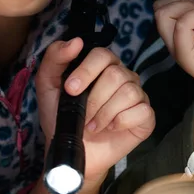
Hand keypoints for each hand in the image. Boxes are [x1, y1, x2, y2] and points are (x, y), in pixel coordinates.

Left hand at [35, 39, 154, 183]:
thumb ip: (55, 59)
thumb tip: (75, 42)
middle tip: (83, 115)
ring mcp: (137, 96)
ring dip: (105, 113)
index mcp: (103, 66)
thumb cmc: (61, 117)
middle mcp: (123, 76)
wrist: (71, 151)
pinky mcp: (146, 117)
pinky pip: (142, 111)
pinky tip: (111, 128)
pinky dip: (121, 122)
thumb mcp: (48, 86)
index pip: (102, 54)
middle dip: (94, 99)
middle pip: (116, 75)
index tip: (71, 90)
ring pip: (129, 93)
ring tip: (93, 125)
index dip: (87, 70)